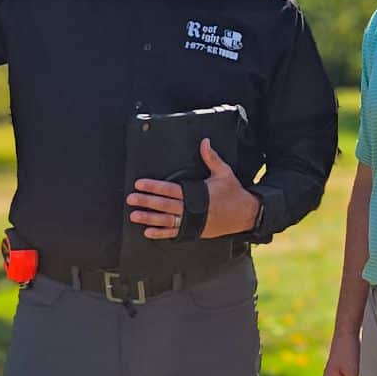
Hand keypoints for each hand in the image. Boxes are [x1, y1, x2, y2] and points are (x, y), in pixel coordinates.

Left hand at [126, 138, 258, 239]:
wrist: (245, 214)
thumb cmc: (233, 192)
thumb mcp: (224, 172)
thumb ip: (211, 158)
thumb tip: (204, 142)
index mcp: (197, 193)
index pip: (170, 189)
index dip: (154, 186)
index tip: (140, 184)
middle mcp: (192, 209)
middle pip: (164, 205)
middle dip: (146, 201)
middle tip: (131, 199)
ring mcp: (192, 222)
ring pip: (166, 220)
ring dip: (149, 218)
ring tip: (135, 216)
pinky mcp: (194, 231)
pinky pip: (174, 233)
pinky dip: (161, 233)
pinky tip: (148, 232)